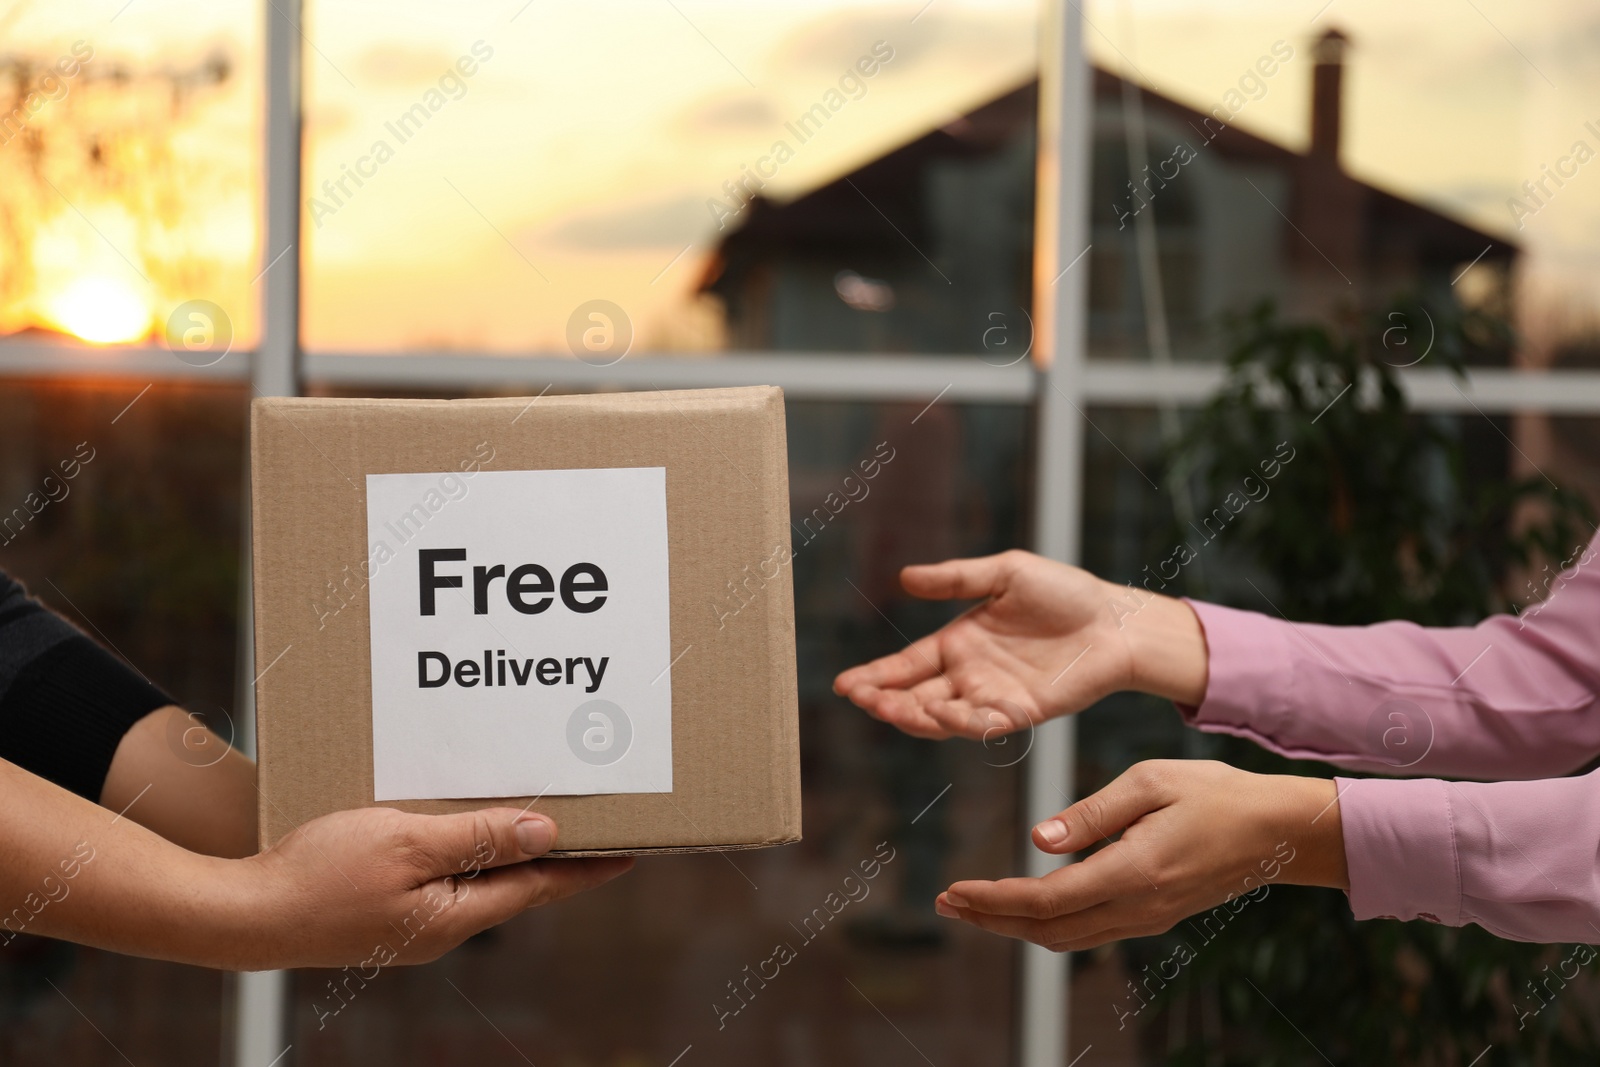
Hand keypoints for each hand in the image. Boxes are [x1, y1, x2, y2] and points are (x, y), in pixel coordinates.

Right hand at [234, 807, 631, 969]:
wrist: (242, 913)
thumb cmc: (321, 875)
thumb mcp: (409, 843)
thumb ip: (480, 837)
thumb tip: (547, 832)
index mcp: (456, 914)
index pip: (539, 885)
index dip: (586, 866)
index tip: (629, 851)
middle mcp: (441, 925)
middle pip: (514, 883)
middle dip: (552, 853)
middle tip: (594, 825)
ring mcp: (412, 921)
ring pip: (476, 877)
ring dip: (507, 847)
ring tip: (537, 817)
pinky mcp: (384, 908)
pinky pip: (440, 874)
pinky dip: (463, 848)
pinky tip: (462, 825)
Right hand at [833, 550, 1206, 739]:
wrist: (1115, 620)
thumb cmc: (1064, 593)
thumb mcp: (1005, 573)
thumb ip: (957, 579)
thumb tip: (904, 578)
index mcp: (958, 643)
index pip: (906, 666)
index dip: (875, 676)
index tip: (845, 684)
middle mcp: (969, 675)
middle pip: (915, 697)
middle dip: (885, 701)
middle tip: (863, 699)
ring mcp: (993, 698)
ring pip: (942, 718)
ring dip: (915, 716)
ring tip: (892, 707)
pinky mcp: (1021, 713)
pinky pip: (983, 725)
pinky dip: (960, 723)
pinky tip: (941, 711)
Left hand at [933, 760, 1346, 950]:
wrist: (1279, 832)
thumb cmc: (1216, 793)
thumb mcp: (1150, 782)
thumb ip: (1091, 813)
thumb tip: (1038, 840)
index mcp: (1132, 871)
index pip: (1046, 899)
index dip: (994, 899)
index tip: (955, 889)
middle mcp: (1137, 906)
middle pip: (1047, 931)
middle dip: (992, 919)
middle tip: (947, 900)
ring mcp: (1146, 917)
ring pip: (1067, 938)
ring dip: (1015, 926)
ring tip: (974, 904)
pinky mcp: (1153, 914)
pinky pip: (1089, 931)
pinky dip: (1047, 923)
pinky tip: (1025, 904)